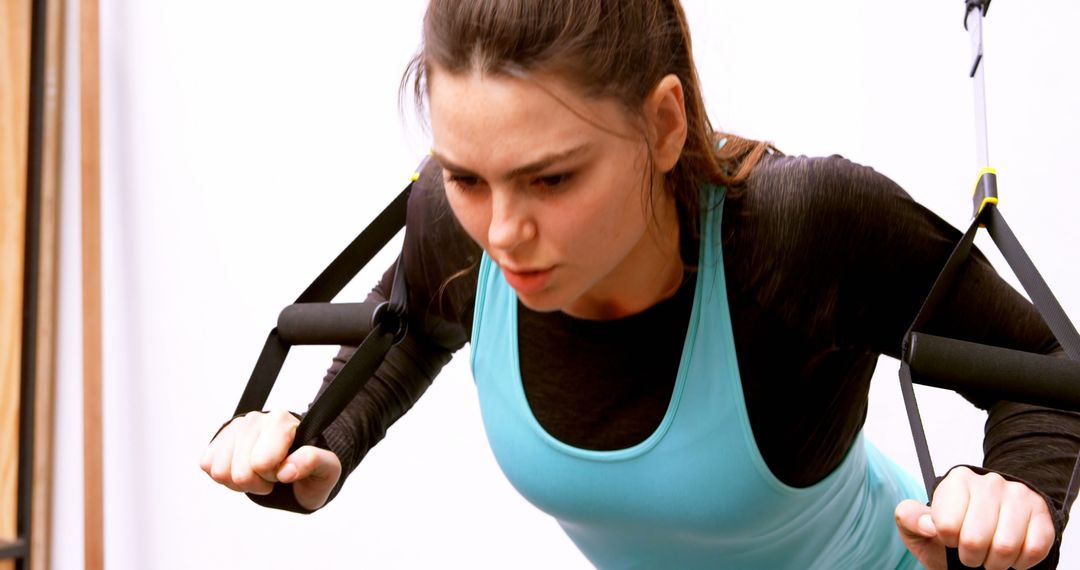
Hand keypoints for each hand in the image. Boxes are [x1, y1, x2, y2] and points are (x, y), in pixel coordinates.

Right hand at [200, 410, 341, 510]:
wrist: (294, 466)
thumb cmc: (311, 469)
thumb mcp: (327, 469)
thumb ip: (315, 462)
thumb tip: (287, 470)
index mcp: (281, 421)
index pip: (261, 462)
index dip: (274, 475)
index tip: (287, 471)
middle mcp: (255, 419)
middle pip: (240, 473)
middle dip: (258, 483)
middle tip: (273, 476)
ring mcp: (234, 428)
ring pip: (220, 472)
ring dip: (241, 483)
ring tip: (259, 474)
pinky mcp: (217, 439)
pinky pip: (208, 467)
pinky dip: (226, 478)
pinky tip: (244, 470)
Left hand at [894, 466, 1054, 568]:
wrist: (987, 531)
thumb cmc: (952, 531)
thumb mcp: (919, 526)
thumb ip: (910, 519)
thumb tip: (927, 523)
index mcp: (957, 481)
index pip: (946, 524)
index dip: (947, 540)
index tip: (950, 538)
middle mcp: (989, 482)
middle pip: (975, 539)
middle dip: (970, 557)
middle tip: (971, 554)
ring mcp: (1018, 495)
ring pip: (1005, 547)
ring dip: (995, 562)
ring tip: (989, 556)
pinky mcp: (1041, 512)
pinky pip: (1034, 549)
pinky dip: (1021, 562)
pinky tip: (1011, 555)